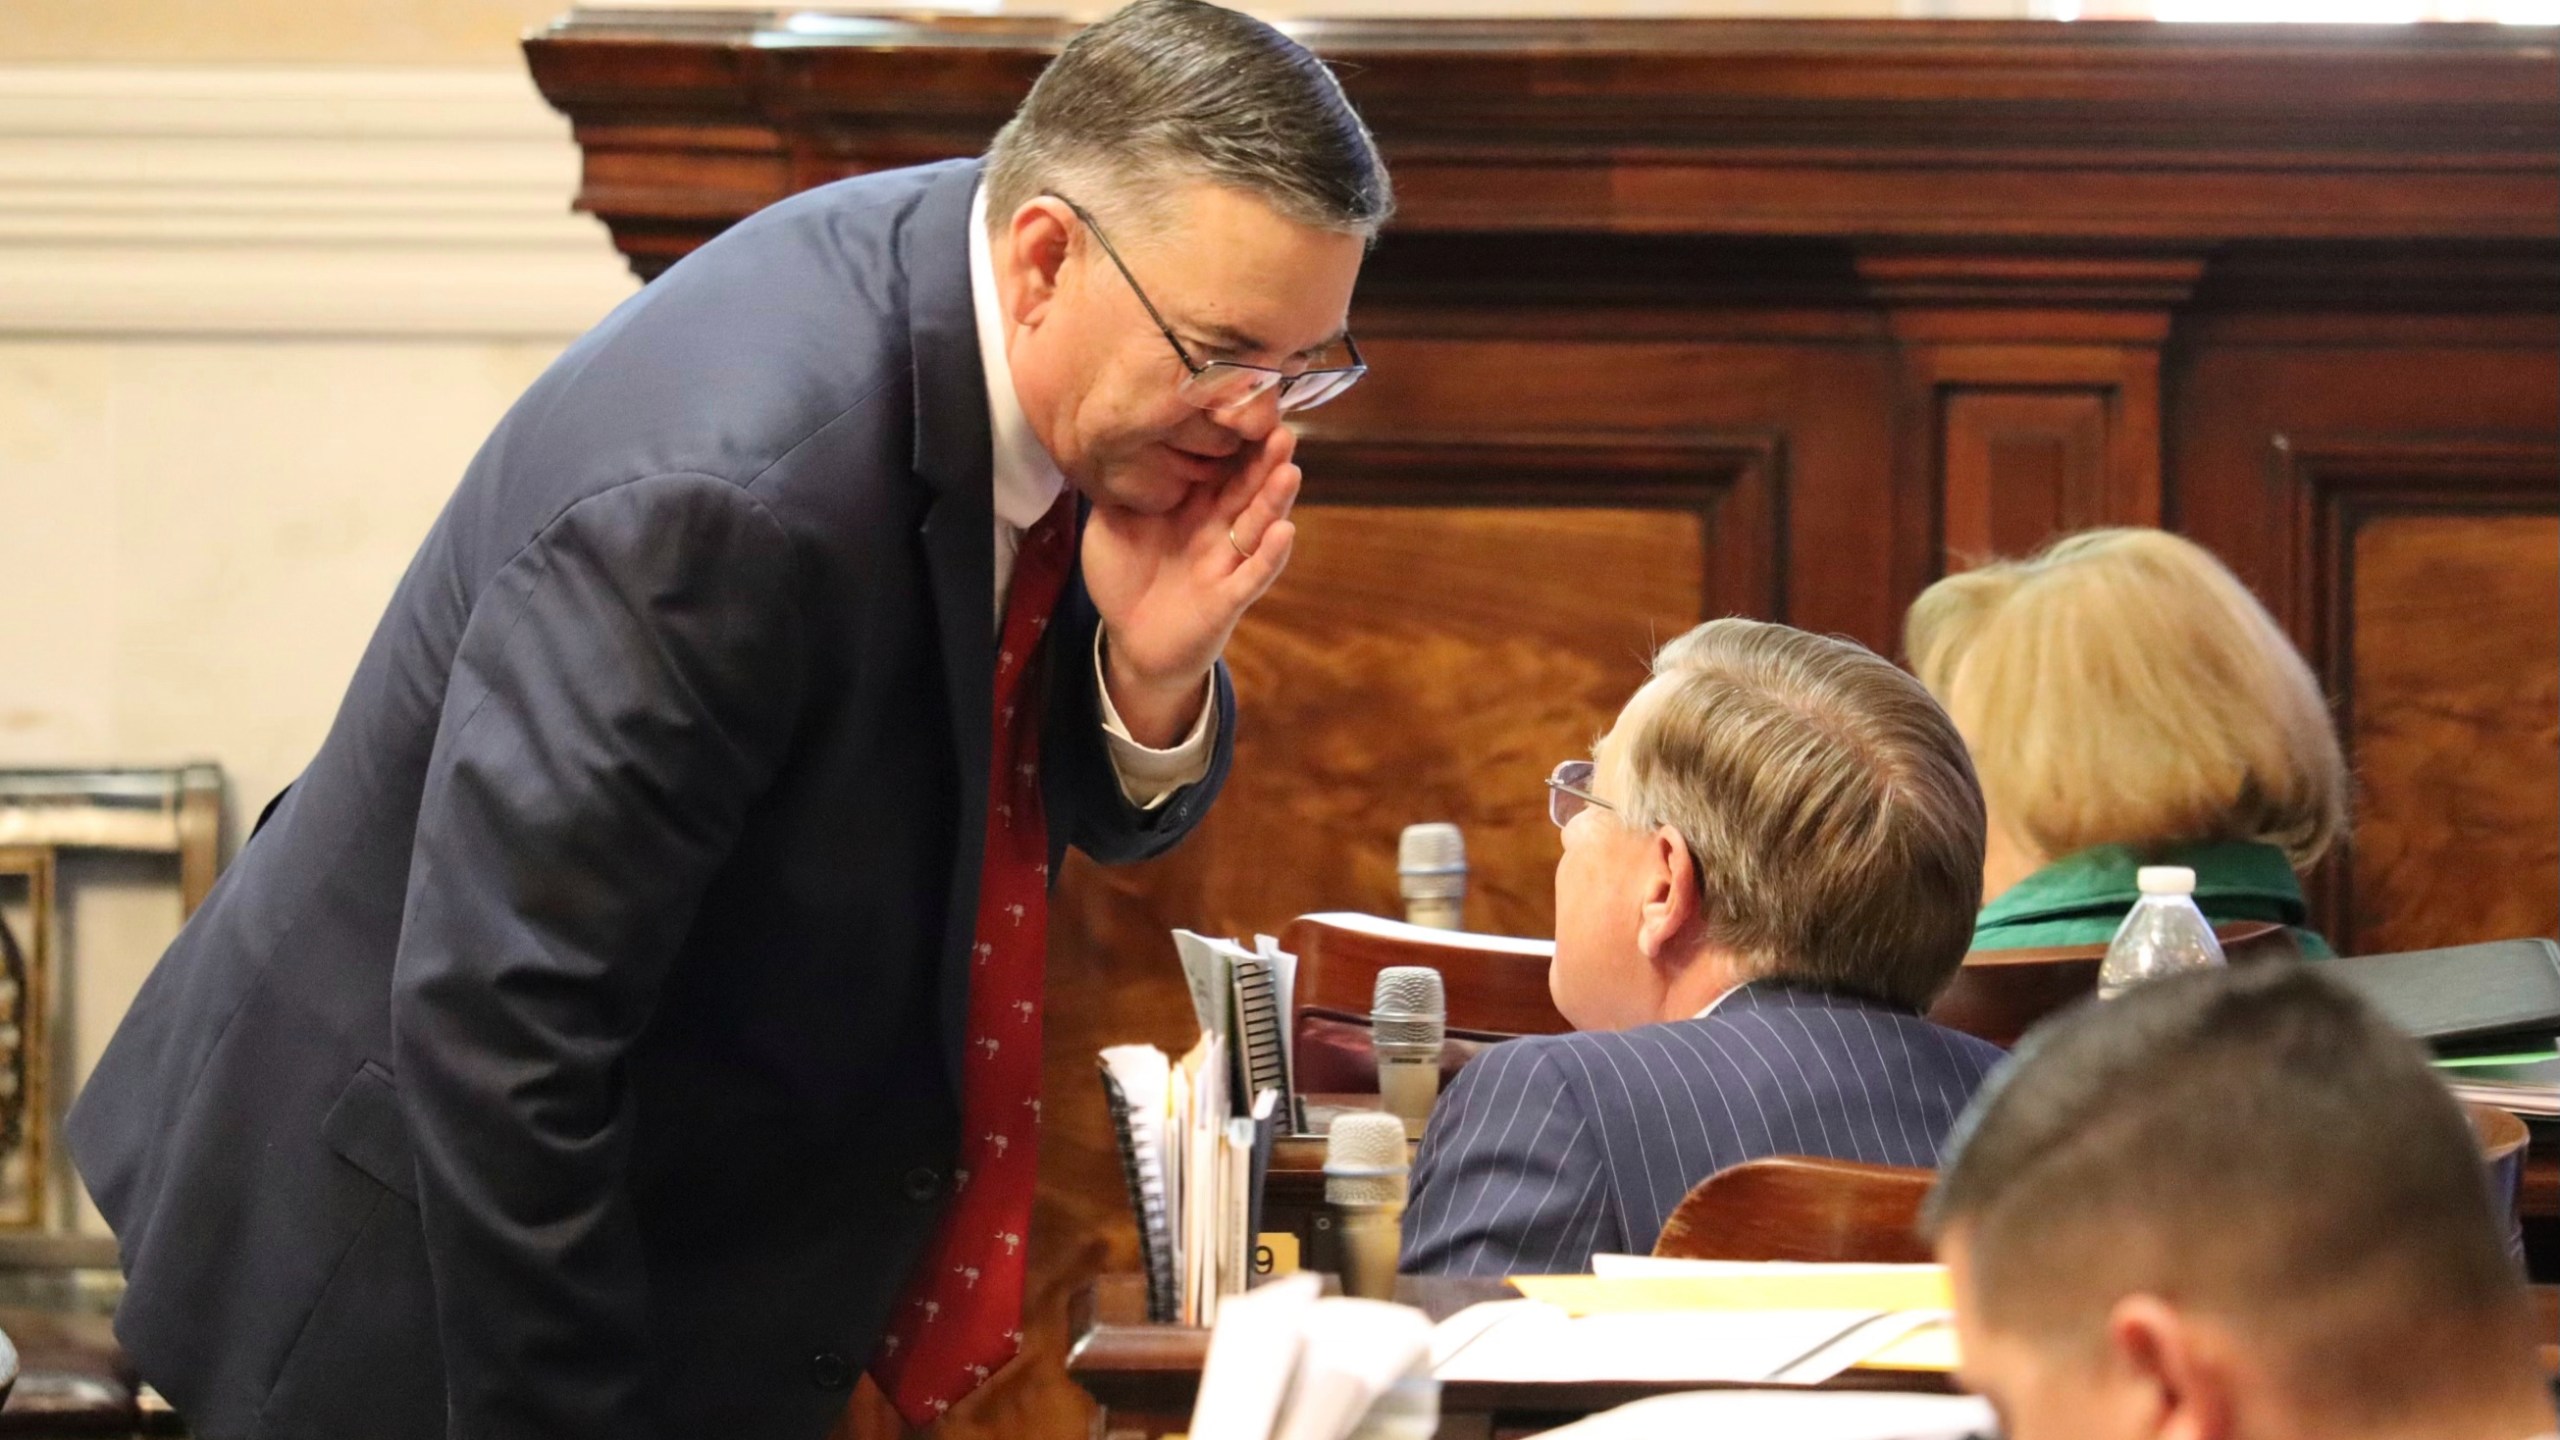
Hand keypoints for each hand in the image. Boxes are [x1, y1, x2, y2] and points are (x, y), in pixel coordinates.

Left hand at [1082, 426, 1300, 746]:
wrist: (1130, 640)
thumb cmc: (1124, 579)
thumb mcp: (1109, 526)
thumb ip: (1116, 489)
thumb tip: (1113, 442)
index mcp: (1190, 506)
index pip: (1217, 467)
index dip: (1232, 441)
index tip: (1244, 406)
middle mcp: (1214, 528)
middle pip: (1246, 489)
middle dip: (1265, 460)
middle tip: (1282, 427)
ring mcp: (1225, 562)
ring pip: (1256, 526)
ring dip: (1275, 499)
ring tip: (1290, 469)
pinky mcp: (1227, 598)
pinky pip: (1252, 575)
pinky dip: (1270, 556)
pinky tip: (1284, 531)